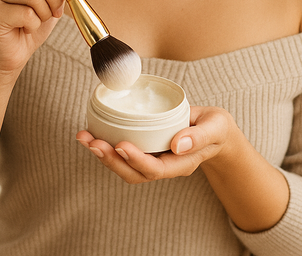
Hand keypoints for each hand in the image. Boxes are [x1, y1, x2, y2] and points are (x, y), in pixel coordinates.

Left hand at [76, 105, 237, 183]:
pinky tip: (93, 134)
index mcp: (181, 162)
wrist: (216, 131)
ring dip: (103, 154)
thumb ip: (199, 136)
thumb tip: (176, 143)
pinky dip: (107, 145)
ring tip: (85, 138)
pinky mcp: (147, 148)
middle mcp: (165, 165)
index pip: (155, 169)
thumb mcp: (215, 127)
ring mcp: (154, 159)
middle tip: (93, 142)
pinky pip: (124, 154)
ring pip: (125, 166)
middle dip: (111, 160)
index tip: (120, 145)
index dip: (136, 160)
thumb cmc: (216, 128)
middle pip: (134, 173)